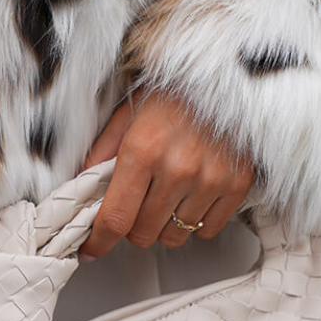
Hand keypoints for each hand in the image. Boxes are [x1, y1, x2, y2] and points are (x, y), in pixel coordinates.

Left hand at [78, 91, 254, 259]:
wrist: (229, 71)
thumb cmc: (177, 89)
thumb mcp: (128, 112)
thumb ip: (103, 151)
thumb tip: (83, 187)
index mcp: (143, 149)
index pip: (115, 218)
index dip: (98, 242)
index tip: (91, 249)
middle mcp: (177, 168)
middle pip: (143, 234)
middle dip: (132, 226)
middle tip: (136, 204)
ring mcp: (210, 179)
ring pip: (175, 236)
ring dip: (164, 225)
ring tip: (166, 196)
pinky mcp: (237, 185)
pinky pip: (207, 230)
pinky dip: (195, 221)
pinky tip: (191, 197)